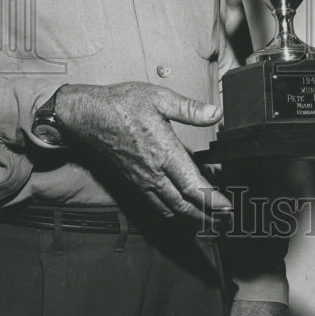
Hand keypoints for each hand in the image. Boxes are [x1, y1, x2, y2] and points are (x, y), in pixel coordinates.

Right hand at [55, 82, 230, 220]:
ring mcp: (141, 181)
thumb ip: (189, 108)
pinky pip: (155, 205)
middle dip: (206, 215)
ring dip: (190, 216)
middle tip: (225, 218)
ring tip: (208, 217)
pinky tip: (179, 207)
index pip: (192, 186)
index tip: (228, 207)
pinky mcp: (132, 182)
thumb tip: (215, 113)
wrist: (86, 116)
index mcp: (163, 153)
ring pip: (169, 209)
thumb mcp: (159, 97)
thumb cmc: (121, 104)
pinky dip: (171, 211)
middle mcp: (153, 173)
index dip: (212, 200)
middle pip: (183, 205)